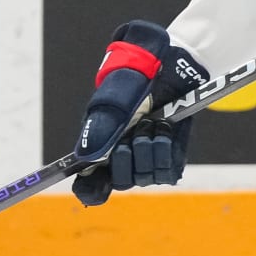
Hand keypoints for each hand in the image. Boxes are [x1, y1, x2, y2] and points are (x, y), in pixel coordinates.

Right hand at [72, 21, 208, 206]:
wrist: (166, 65)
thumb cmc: (133, 78)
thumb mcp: (116, 97)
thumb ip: (101, 125)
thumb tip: (86, 157)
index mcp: (98, 147)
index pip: (90, 186)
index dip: (91, 190)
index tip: (98, 184)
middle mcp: (121, 159)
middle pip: (120, 182)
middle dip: (128, 156)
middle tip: (135, 127)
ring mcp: (146, 160)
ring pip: (144, 177)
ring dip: (149, 147)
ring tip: (151, 122)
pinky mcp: (169, 158)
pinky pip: (167, 171)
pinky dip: (166, 150)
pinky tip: (164, 129)